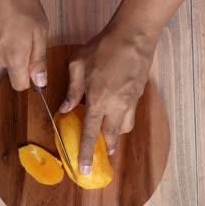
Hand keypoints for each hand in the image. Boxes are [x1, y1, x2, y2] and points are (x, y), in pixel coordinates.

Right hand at [0, 0, 48, 89]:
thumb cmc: (19, 4)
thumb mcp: (39, 32)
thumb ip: (38, 59)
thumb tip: (40, 82)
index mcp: (13, 59)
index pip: (20, 85)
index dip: (30, 79)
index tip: (37, 67)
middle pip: (14, 70)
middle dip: (24, 59)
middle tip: (30, 37)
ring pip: (6, 58)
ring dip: (14, 48)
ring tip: (18, 27)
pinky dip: (5, 40)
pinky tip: (8, 24)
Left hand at [59, 28, 157, 173]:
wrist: (134, 36)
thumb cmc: (103, 47)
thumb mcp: (78, 64)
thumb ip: (72, 90)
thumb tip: (65, 109)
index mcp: (98, 101)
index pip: (89, 133)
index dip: (85, 153)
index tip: (84, 169)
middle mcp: (116, 106)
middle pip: (111, 136)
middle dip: (105, 148)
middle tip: (101, 153)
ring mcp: (130, 102)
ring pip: (124, 128)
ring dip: (115, 133)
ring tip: (107, 130)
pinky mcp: (139, 95)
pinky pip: (131, 114)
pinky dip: (123, 118)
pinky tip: (116, 110)